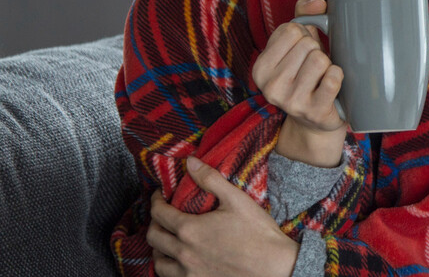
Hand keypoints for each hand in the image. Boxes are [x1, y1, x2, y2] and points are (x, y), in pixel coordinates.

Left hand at [147, 156, 298, 276]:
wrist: (275, 267)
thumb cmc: (258, 233)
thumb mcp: (236, 199)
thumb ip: (210, 179)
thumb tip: (190, 162)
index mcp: (190, 230)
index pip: (159, 213)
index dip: (156, 200)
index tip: (161, 195)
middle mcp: (184, 254)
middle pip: (153, 237)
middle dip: (154, 222)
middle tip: (162, 215)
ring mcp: (190, 273)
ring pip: (158, 262)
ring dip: (159, 249)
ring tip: (167, 240)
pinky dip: (169, 268)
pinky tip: (179, 261)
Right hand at [252, 0, 346, 165]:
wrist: (315, 122)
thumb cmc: (306, 76)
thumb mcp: (297, 46)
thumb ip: (303, 15)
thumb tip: (319, 2)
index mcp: (260, 68)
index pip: (291, 29)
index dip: (305, 35)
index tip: (303, 51)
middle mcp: (270, 86)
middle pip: (307, 43)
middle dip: (317, 50)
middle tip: (314, 68)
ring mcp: (291, 101)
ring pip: (320, 59)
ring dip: (328, 64)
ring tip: (321, 77)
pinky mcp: (314, 112)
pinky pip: (334, 78)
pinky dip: (338, 77)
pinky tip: (332, 86)